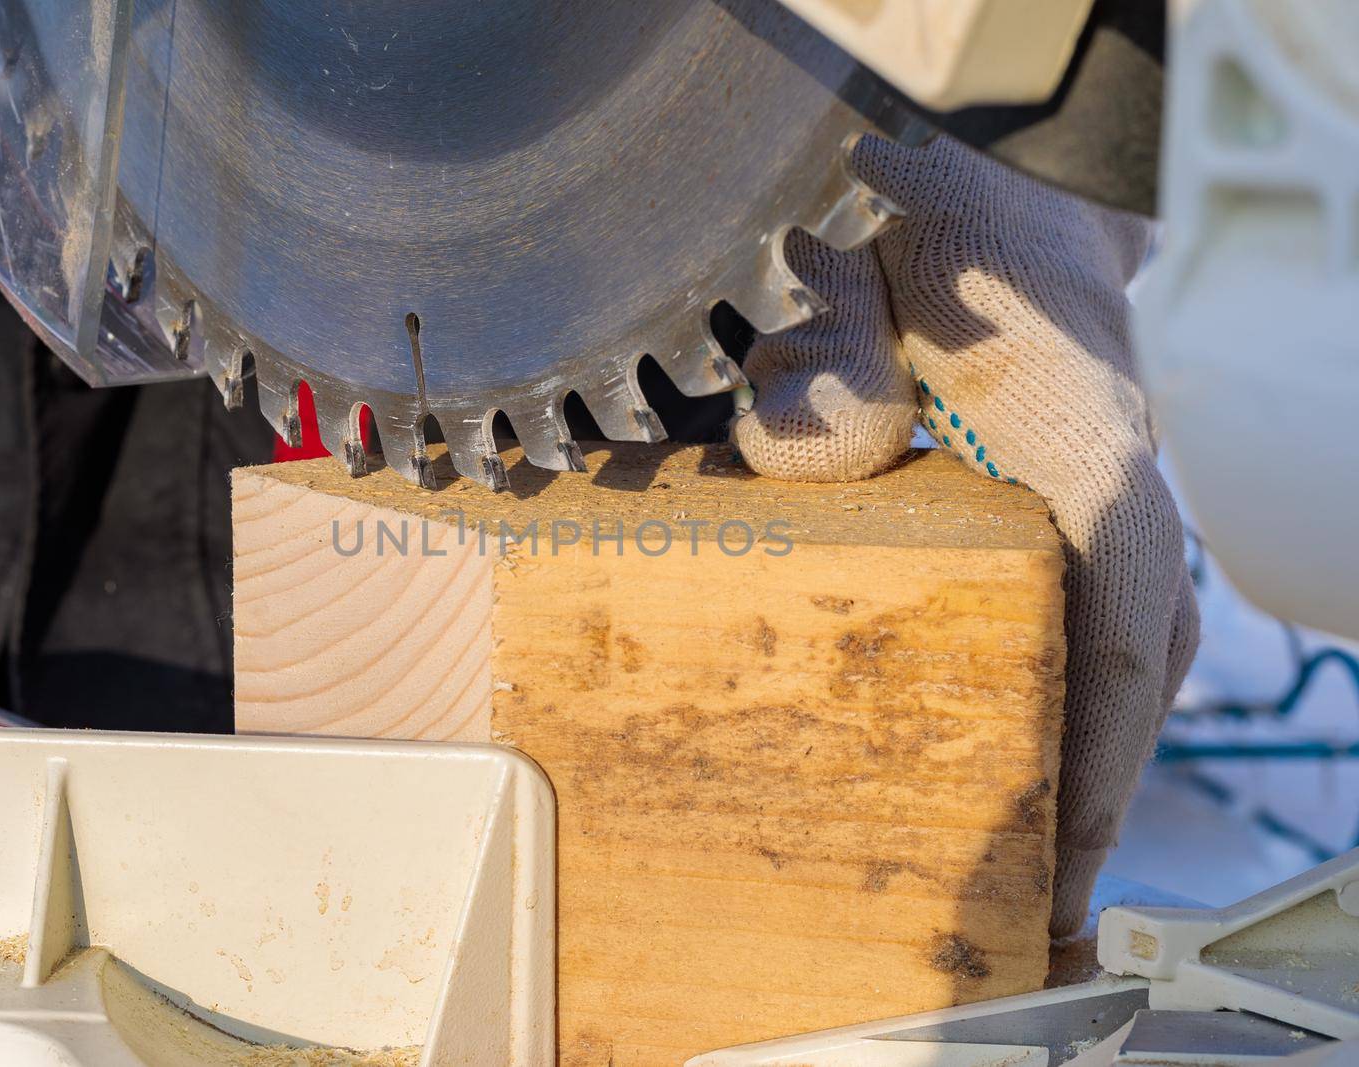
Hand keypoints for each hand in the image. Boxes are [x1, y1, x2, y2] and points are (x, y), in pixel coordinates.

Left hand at [733, 134, 1198, 935]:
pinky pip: (1090, 614)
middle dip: (1100, 785)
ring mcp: (1102, 494)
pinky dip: (1069, 692)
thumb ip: (827, 370)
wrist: (983, 186)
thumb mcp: (858, 281)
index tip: (1064, 852)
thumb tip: (818, 461)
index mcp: (1090, 442)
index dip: (1105, 747)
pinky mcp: (1066, 501)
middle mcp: (1118, 482)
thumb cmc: (924, 230)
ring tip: (1041, 861)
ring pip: (1128, 645)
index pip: (1130, 619)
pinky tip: (1015, 747)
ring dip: (1092, 749)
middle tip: (1046, 906)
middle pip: (1142, 662)